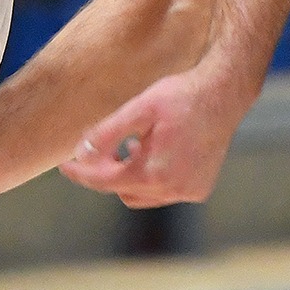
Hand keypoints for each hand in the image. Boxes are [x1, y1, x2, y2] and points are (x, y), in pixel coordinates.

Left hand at [58, 65, 251, 208]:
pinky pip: (164, 192)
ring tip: (132, 146)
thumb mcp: (138, 109)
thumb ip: (107, 133)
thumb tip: (81, 154)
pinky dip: (153, 178)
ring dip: (130, 176)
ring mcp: (189, 192)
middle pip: (122, 190)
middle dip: (108, 172)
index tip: (65, 166)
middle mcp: (172, 189)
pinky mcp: (200, 189)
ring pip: (143, 195)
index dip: (81, 174)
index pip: (104, 182)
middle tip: (102, 148)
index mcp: (153, 173)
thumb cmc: (180, 96)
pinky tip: (153, 152)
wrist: (223, 94)